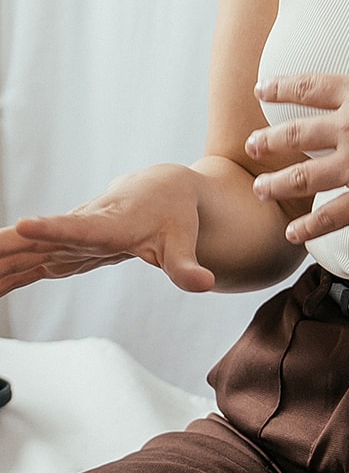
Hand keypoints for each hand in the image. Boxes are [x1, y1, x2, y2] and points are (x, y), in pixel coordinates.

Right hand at [0, 165, 215, 297]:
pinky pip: (28, 264)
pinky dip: (6, 274)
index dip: (53, 230)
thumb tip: (204, 284)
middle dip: (5, 252)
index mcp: (110, 225)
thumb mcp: (183, 242)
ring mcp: (69, 241)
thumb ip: (186, 266)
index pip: (79, 229)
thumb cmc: (173, 215)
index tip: (24, 227)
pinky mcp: (64, 249)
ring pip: (25, 253)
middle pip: (37, 244)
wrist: (161, 189)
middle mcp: (82, 230)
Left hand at [248, 37, 348, 242]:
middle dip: (270, 140)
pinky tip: (294, 234)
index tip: (262, 89)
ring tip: (260, 189)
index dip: (283, 87)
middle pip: (297, 133)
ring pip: (304, 176)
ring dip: (278, 184)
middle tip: (250, 145)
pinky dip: (310, 228)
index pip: (312, 88)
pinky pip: (331, 217)